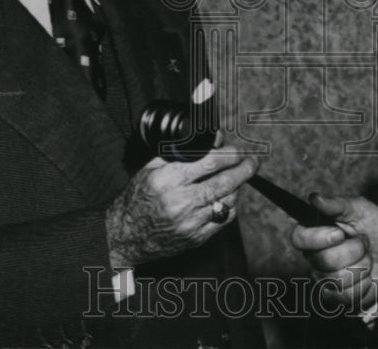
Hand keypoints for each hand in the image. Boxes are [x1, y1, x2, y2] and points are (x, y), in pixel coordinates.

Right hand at [105, 148, 258, 265]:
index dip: (228, 154)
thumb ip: (181, 152)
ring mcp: (190, 222)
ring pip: (227, 201)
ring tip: (239, 177)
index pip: (208, 162)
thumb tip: (212, 139)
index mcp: (168, 180)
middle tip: (253, 161)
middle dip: (244, 169)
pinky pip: (223, 219)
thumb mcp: (151, 168)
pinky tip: (228, 197)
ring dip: (238, 187)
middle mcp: (181, 201)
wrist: (124, 236)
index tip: (236, 150)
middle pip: (224, 182)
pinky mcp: (196, 238)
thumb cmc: (137, 198)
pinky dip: (230, 206)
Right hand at [290, 194, 377, 309]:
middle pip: (325, 261)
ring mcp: (324, 279)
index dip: (318, 238)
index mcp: (315, 233)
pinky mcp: (337, 297)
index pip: (299, 238)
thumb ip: (337, 204)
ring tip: (367, 258)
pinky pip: (348, 297)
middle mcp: (314, 257)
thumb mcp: (360, 208)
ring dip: (363, 267)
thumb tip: (315, 198)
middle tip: (363, 242)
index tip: (340, 233)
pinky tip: (367, 276)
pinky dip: (365, 285)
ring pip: (339, 280)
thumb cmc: (373, 225)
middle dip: (355, 250)